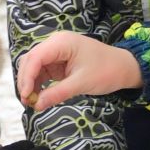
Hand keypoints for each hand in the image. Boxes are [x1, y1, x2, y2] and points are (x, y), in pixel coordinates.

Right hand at [15, 32, 141, 109]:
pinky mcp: (57, 61)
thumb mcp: (82, 83)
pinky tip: (38, 96)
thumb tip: (37, 106)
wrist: (124, 68)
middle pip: (30, 60)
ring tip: (31, 101)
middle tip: (27, 102)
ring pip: (33, 66)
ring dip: (30, 83)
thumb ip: (58, 93)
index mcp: (61, 43)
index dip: (27, 77)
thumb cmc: (106, 71)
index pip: (35, 57)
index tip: (26, 96)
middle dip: (26, 81)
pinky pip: (42, 71)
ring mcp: (55, 52)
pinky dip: (38, 83)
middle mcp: (54, 44)